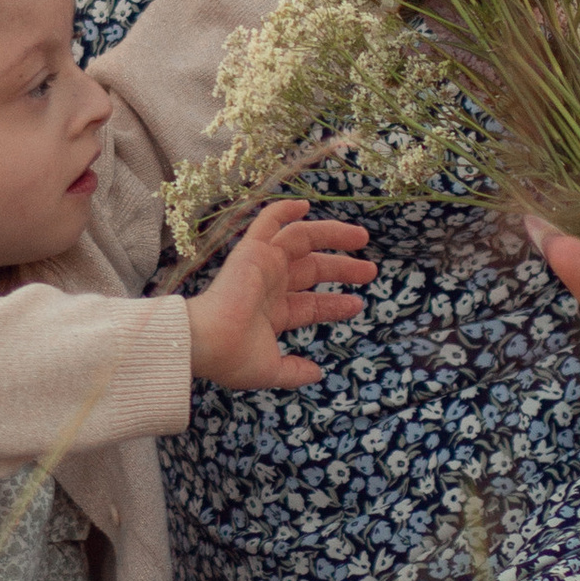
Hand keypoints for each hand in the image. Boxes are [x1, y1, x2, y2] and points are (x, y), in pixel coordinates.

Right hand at [188, 201, 374, 392]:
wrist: (209, 342)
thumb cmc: (234, 358)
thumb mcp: (271, 371)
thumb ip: (294, 372)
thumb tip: (317, 374)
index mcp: (272, 314)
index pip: (310, 304)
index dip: (335, 304)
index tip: (358, 304)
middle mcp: (269, 287)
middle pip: (313, 270)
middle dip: (343, 268)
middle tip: (371, 270)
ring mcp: (261, 266)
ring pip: (301, 240)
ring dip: (331, 234)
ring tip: (362, 237)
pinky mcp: (252, 251)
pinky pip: (267, 223)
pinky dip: (283, 211)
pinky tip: (305, 205)